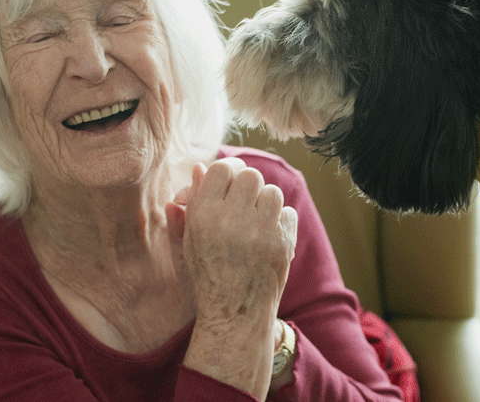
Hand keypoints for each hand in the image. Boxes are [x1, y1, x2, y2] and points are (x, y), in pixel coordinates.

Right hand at [167, 158, 297, 397]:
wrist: (235, 311)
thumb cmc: (209, 272)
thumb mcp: (191, 238)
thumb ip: (191, 202)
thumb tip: (198, 167)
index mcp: (203, 215)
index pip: (222, 169)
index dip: (230, 171)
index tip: (232, 180)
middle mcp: (230, 219)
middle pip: (250, 175)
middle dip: (249, 186)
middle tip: (245, 202)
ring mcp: (259, 230)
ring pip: (272, 191)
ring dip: (266, 202)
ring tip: (257, 221)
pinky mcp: (282, 242)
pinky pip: (288, 212)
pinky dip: (281, 221)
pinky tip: (269, 236)